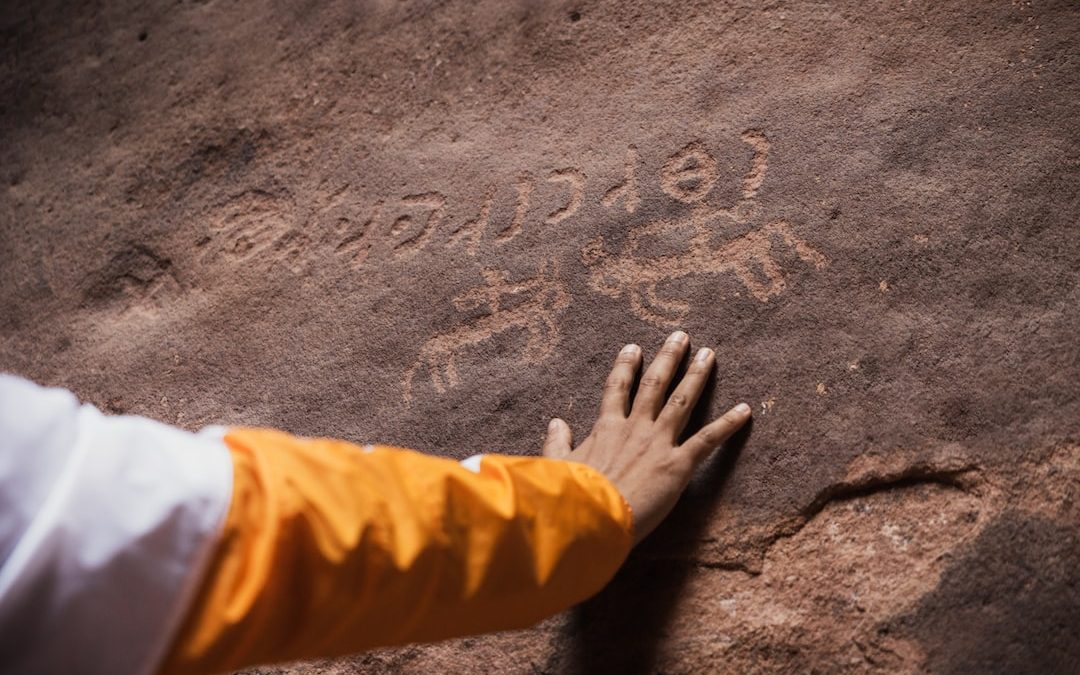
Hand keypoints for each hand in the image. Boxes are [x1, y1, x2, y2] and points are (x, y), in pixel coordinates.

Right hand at [542, 331, 750, 544]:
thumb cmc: (572, 496)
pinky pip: (708, 439)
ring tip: (709, 355)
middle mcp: (635, 427)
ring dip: (697, 376)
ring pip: (682, 400)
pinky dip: (728, 424)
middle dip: (668, 358)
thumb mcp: (559, 465)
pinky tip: (745, 410)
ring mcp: (658, 443)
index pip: (617, 388)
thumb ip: (558, 443)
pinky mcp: (677, 464)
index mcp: (606, 428)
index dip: (626, 366)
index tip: (633, 347)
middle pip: (654, 384)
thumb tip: (555, 423)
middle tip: (681, 337)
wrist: (590, 517)